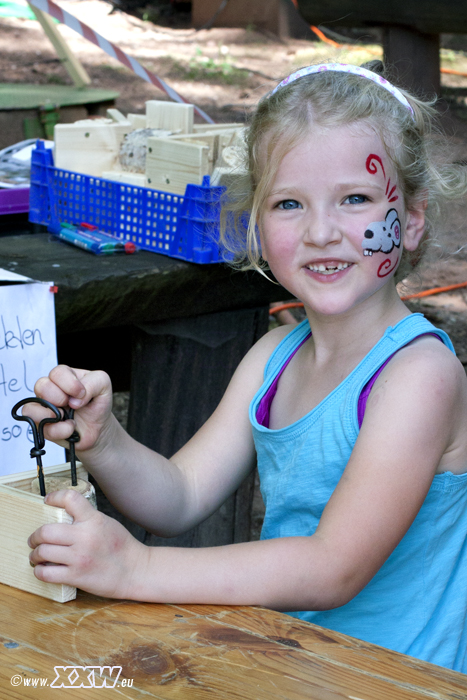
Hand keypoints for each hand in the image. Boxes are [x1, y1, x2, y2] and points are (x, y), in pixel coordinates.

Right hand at [27, 365, 113, 453]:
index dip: (69, 384)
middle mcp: (51, 390)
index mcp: (65, 376)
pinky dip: (56, 430)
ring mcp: (44, 408)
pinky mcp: (42, 426)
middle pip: (41, 386)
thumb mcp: (104, 385)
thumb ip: (93, 383)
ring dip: (52, 415)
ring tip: (67, 418)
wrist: (98, 428)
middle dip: (59, 397)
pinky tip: (69, 429)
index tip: (81, 393)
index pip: (57, 373)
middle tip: (72, 405)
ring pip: (30, 409)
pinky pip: (38, 428)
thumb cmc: (97, 403)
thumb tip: (74, 399)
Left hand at [28, 490, 148, 598]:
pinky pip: (46, 573)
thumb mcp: (107, 523)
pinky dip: (39, 571)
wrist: (135, 571)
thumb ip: (87, 519)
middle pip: (46, 531)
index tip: (47, 501)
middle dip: (34, 537)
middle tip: (34, 540)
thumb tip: (63, 517)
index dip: (54, 497)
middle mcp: (85, 537)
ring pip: (43, 552)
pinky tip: (42, 569)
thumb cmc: (122, 547)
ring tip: (36, 556)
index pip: (70, 499)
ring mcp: (80, 557)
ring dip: (35, 554)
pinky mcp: (76, 576)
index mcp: (94, 520)